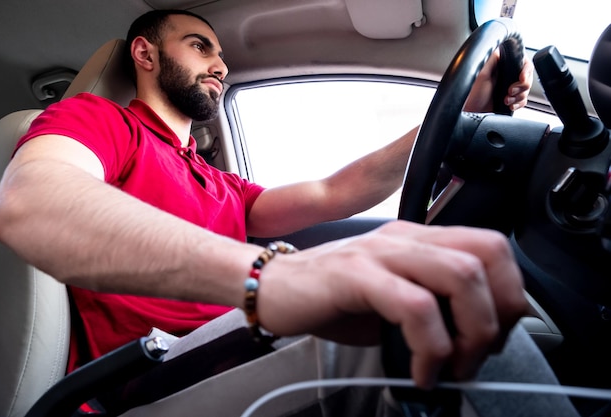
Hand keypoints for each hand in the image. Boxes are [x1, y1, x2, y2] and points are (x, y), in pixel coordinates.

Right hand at [257, 221, 527, 388]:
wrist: (271, 286)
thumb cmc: (331, 297)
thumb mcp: (391, 296)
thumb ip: (431, 306)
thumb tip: (470, 342)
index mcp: (418, 240)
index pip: (491, 247)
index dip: (509, 294)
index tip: (493, 336)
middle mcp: (405, 238)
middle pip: (486, 255)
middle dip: (500, 314)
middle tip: (478, 354)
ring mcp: (381, 252)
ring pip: (459, 275)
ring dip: (472, 332)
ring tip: (453, 365)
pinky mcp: (356, 274)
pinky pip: (415, 305)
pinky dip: (430, 347)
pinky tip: (421, 370)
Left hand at [464, 49, 534, 112]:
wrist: (472, 113)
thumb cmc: (472, 95)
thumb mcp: (482, 74)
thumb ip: (493, 60)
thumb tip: (501, 47)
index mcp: (501, 67)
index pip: (524, 63)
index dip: (526, 71)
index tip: (521, 78)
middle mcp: (507, 76)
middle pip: (527, 77)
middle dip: (521, 86)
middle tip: (509, 91)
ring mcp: (509, 88)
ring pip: (526, 90)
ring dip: (518, 97)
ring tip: (505, 100)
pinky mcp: (510, 99)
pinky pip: (523, 100)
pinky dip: (518, 103)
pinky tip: (509, 105)